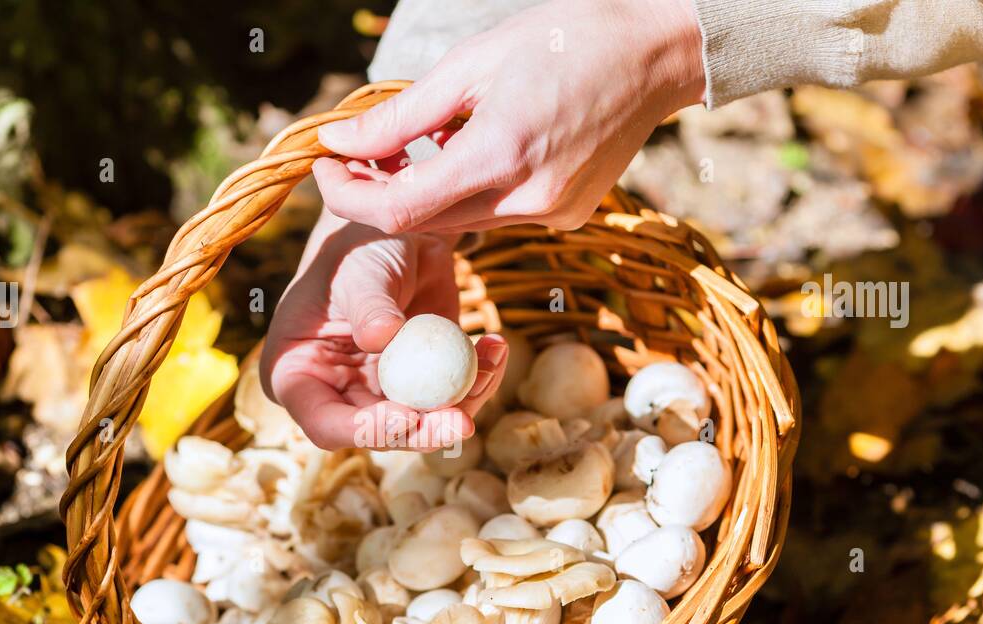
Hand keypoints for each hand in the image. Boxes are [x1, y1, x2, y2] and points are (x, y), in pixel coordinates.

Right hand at [260, 207, 507, 450]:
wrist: (398, 237)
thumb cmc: (361, 249)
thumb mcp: (359, 273)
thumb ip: (369, 306)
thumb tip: (382, 337)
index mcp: (298, 376)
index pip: (324, 423)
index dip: (365, 429)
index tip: (407, 415)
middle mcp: (337, 396)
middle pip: (379, 435)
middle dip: (424, 432)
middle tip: (461, 421)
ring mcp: (381, 395)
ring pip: (422, 425)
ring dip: (463, 405)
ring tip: (491, 361)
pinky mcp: (420, 387)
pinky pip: (451, 399)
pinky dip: (479, 380)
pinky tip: (495, 346)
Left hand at [313, 0, 705, 233]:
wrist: (654, 54)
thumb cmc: (564, 40)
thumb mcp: (470, 65)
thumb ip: (399, 116)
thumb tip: (340, 143)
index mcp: (499, 156)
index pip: (398, 211)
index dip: (349, 196)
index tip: (327, 165)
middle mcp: (527, 200)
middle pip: (424, 223)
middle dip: (380, 192)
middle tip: (359, 152)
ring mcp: (551, 215)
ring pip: (459, 223)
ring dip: (423, 193)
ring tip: (413, 145)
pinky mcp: (566, 216)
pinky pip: (496, 217)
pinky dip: (468, 193)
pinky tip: (469, 153)